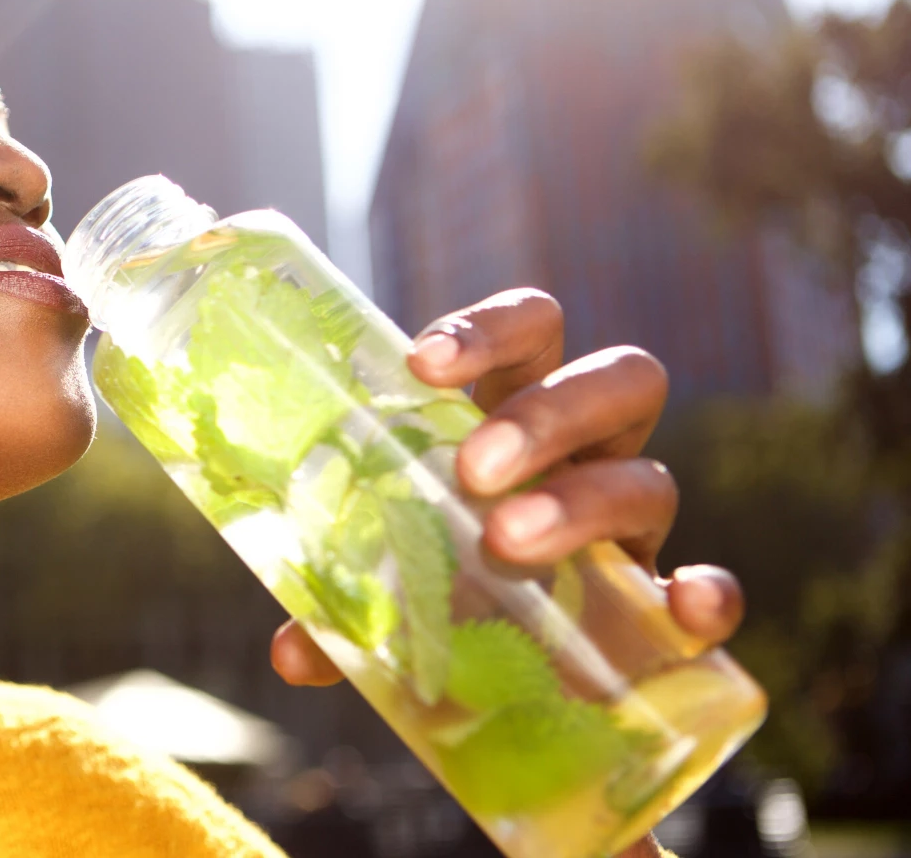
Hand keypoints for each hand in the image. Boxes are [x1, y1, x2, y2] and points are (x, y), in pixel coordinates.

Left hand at [270, 287, 743, 680]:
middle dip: (547, 414)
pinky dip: (709, 596)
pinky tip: (682, 607)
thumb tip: (293, 655)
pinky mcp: (662, 606)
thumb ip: (337, 605)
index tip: (422, 362)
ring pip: (653, 478)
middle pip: (615, 381)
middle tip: (472, 471)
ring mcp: (632, 527)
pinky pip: (712, 592)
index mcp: (516, 412)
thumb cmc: (432, 582)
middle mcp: (589, 453)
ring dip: (584, 501)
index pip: (532, 330)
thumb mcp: (379, 578)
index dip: (489, 330)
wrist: (495, 674)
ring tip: (507, 540)